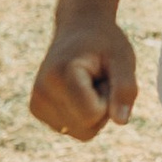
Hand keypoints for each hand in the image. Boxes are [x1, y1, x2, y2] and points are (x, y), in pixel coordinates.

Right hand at [31, 15, 138, 140]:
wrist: (78, 28)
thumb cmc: (104, 43)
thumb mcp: (123, 58)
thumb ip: (125, 89)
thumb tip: (121, 122)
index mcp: (59, 75)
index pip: (93, 114)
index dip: (109, 98)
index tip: (103, 74)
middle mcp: (41, 92)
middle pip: (87, 128)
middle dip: (102, 107)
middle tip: (97, 79)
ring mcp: (36, 103)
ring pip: (81, 132)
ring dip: (93, 112)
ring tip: (88, 83)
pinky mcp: (37, 110)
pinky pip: (72, 130)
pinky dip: (82, 116)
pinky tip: (78, 91)